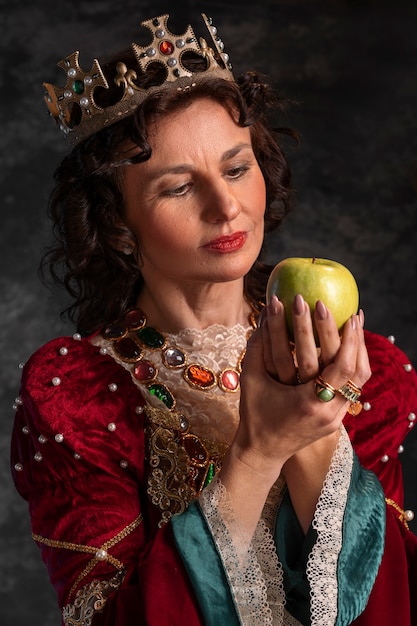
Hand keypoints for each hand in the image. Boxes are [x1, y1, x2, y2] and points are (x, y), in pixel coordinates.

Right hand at [235, 294, 369, 478]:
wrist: (263, 451)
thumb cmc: (254, 415)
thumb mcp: (250, 379)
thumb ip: (256, 346)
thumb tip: (265, 312)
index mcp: (310, 405)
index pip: (339, 368)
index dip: (338, 336)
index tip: (329, 310)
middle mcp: (330, 413)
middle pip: (356, 371)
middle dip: (353, 337)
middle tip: (348, 311)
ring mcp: (336, 417)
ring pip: (361, 379)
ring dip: (359, 349)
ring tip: (355, 323)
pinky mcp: (337, 416)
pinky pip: (354, 385)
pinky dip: (354, 362)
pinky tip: (350, 344)